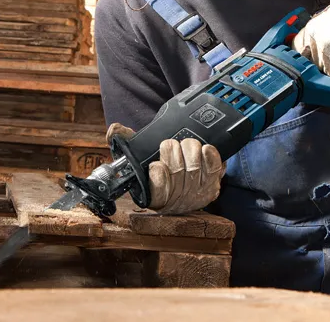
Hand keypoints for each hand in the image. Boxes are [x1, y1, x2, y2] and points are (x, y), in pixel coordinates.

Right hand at [106, 123, 224, 214]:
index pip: (157, 191)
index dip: (158, 176)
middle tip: (170, 144)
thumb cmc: (160, 166)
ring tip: (186, 144)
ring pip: (195, 168)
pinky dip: (209, 155)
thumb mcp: (139, 156)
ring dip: (190, 150)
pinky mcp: (213, 185)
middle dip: (173, 153)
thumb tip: (115, 130)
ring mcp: (196, 194)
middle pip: (177, 173)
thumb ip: (125, 141)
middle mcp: (176, 200)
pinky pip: (215, 169)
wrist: (185, 176)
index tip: (155, 164)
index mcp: (154, 197)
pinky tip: (204, 149)